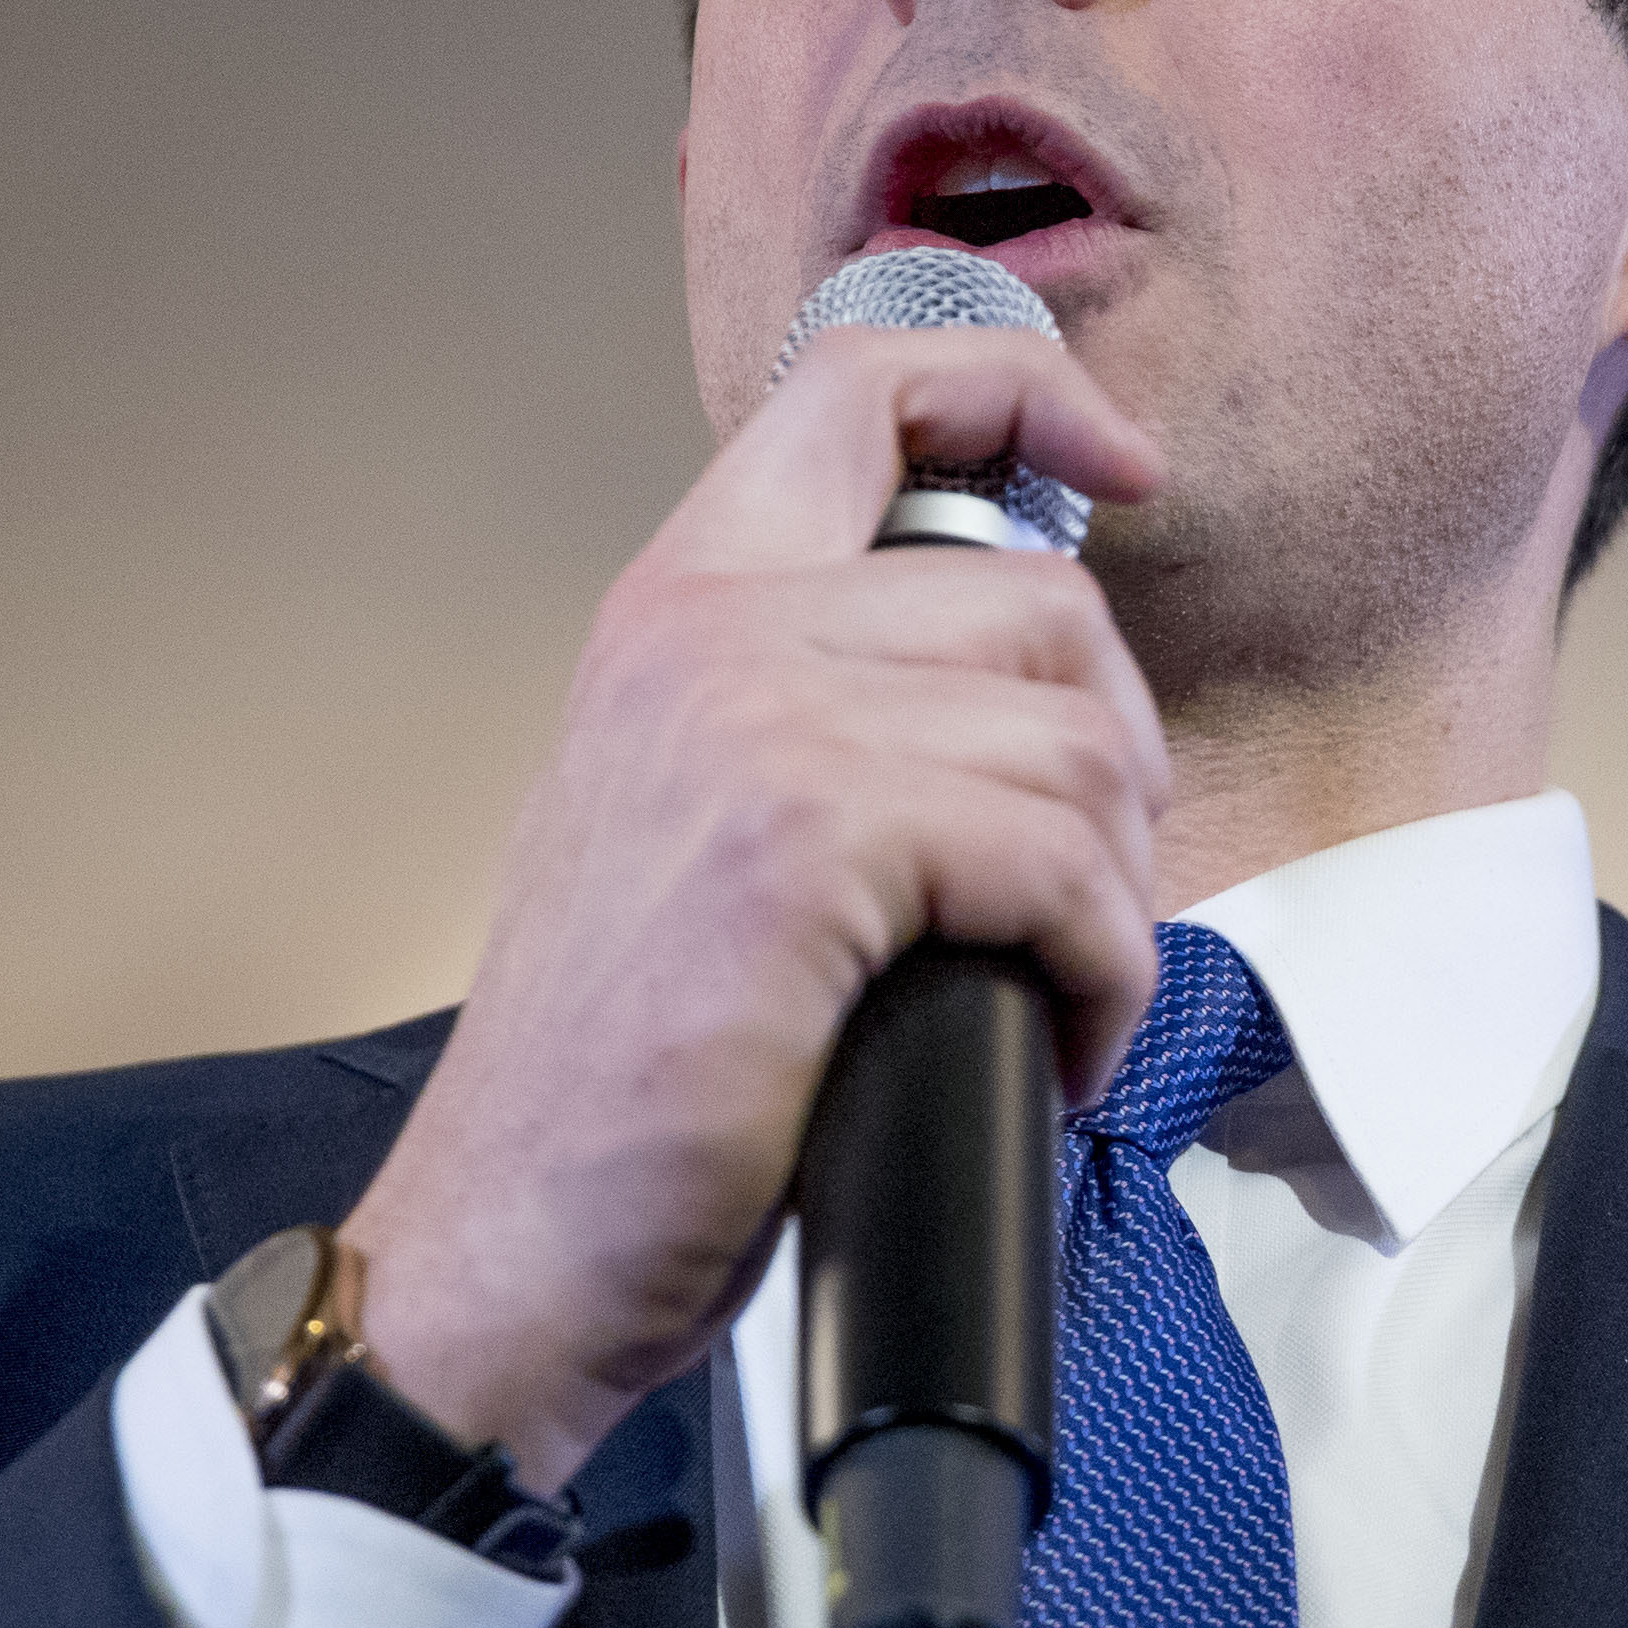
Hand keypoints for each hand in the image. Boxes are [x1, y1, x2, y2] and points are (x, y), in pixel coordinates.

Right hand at [340, 326, 1171, 1487]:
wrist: (507, 1241)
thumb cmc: (623, 1076)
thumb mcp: (691, 820)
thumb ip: (812, 707)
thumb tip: (1024, 692)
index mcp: (679, 604)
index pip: (865, 387)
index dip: (1025, 389)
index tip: (1120, 464)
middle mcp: (710, 630)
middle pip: (1043, 601)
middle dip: (1115, 761)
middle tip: (1081, 893)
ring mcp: (757, 723)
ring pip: (1078, 747)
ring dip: (1113, 899)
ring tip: (1052, 992)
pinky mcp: (813, 843)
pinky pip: (1066, 869)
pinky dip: (1102, 979)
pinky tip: (1049, 1045)